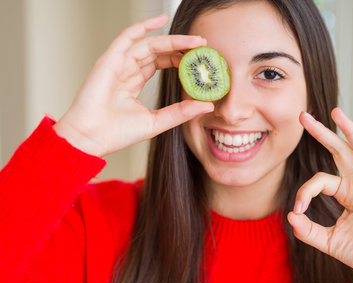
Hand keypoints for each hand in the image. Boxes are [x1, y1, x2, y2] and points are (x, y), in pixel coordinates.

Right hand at [53, 14, 213, 156]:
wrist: (91, 138)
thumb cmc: (116, 133)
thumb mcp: (157, 121)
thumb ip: (181, 112)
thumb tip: (207, 105)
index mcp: (133, 83)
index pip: (160, 63)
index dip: (180, 59)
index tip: (199, 60)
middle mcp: (126, 70)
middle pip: (157, 51)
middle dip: (181, 47)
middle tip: (203, 45)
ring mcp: (117, 63)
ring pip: (149, 43)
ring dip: (173, 39)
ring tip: (195, 40)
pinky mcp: (109, 60)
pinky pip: (127, 37)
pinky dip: (143, 26)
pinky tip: (161, 20)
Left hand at [287, 108, 352, 282]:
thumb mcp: (329, 241)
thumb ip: (308, 231)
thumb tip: (289, 216)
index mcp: (345, 192)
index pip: (320, 180)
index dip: (304, 192)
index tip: (297, 211)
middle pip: (339, 151)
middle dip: (321, 133)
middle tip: (302, 116)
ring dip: (349, 130)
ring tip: (335, 112)